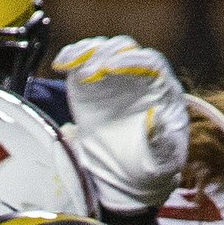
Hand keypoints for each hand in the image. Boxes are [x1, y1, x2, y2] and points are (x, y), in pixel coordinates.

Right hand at [52, 36, 189, 214]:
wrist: (127, 174)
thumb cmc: (150, 165)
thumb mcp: (160, 160)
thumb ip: (161, 140)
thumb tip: (157, 117)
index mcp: (162, 89)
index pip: (150, 63)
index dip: (130, 62)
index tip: (109, 67)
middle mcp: (140, 76)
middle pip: (125, 50)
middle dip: (105, 55)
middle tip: (87, 73)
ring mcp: (115, 77)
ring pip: (103, 50)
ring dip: (86, 53)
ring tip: (70, 65)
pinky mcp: (93, 83)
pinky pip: (83, 62)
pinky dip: (71, 58)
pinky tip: (61, 63)